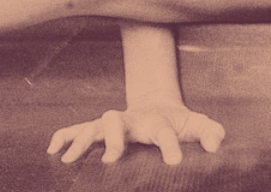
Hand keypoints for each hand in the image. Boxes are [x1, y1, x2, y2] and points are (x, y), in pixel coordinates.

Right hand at [47, 104, 226, 164]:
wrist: (158, 106)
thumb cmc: (178, 122)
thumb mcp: (197, 124)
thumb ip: (209, 132)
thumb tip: (217, 144)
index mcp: (156, 121)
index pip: (163, 132)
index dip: (170, 147)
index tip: (175, 164)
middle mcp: (130, 120)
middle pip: (116, 121)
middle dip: (113, 140)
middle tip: (111, 160)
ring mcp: (113, 123)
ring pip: (93, 126)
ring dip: (80, 141)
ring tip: (68, 159)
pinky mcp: (100, 128)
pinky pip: (77, 129)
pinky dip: (64, 136)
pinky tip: (52, 151)